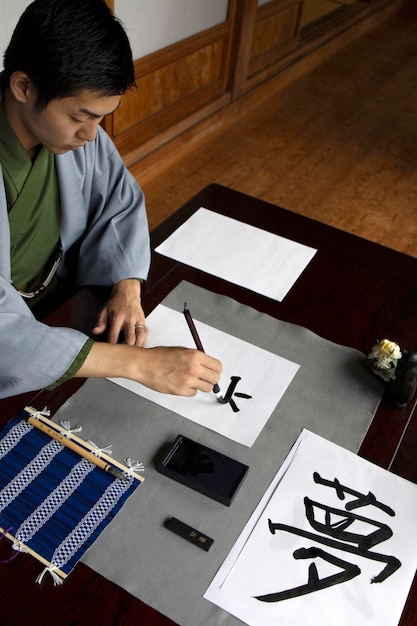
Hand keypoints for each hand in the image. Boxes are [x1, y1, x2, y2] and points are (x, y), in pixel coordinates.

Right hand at [77, 343, 221, 395]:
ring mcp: (188, 380)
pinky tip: (181, 384)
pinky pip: (193, 393)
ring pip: (206, 388)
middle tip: (205, 378)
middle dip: (211, 379)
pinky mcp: (181, 390)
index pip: (217, 366)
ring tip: (192, 381)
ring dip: (201, 385)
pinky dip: (190, 390)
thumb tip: (207, 365)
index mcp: (195, 355)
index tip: (213, 372)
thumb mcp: (181, 350)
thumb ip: (195, 357)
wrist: (144, 364)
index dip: (216, 370)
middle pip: (215, 378)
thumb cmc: (159, 356)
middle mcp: (193, 368)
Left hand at [91, 279, 148, 346]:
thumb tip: (95, 332)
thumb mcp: (104, 310)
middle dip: (126, 349)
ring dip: (136, 346)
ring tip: (131, 352)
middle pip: (130, 338)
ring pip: (140, 337)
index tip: (110, 351)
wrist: (127, 293)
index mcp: (117, 317)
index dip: (111, 346)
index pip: (114, 336)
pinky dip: (144, 341)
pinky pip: (146, 333)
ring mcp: (138, 320)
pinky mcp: (143, 321)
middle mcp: (129, 319)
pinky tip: (139, 346)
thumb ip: (100, 322)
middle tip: (121, 354)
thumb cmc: (115, 303)